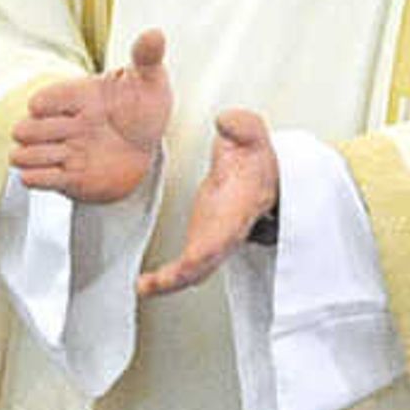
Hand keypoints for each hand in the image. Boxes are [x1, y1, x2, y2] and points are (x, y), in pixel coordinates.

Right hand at [12, 26, 170, 202]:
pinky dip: (37, 177)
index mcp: (77, 97)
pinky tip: (60, 172)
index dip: (48, 105)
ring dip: (35, 158)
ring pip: (22, 156)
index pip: (40, 100)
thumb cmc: (145, 108)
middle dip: (38, 134)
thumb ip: (147, 57)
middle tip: (70, 134)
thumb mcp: (150, 80)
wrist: (150, 146)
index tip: (78, 109)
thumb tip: (155, 33)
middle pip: (24, 130)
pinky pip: (34, 179)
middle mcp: (64, 124)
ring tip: (64, 155)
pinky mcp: (68, 178)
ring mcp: (63, 151)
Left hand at [138, 107, 277, 295]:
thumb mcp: (253, 137)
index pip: (222, 236)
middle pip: (206, 264)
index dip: (206, 251)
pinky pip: (185, 267)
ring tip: (144, 288)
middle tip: (151, 286)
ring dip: (171, 284)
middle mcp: (226, 233)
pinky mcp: (202, 242)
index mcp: (237, 211)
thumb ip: (243, 128)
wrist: (266, 176)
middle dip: (181, 277)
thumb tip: (226, 121)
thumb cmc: (257, 161)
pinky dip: (166, 279)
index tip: (188, 263)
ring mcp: (214, 242)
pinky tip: (145, 283)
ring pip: (195, 272)